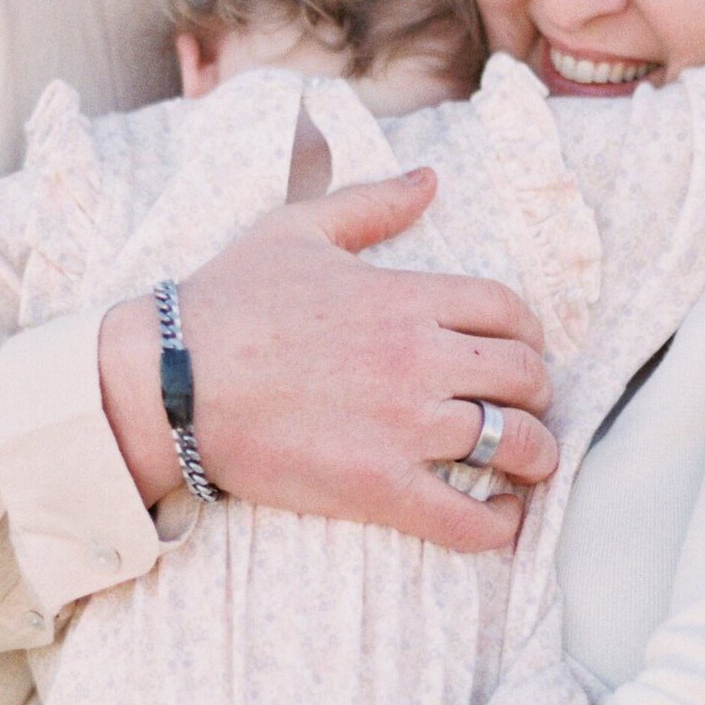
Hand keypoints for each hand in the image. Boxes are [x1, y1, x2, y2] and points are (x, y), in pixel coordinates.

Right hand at [96, 172, 558, 553]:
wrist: (168, 380)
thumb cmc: (226, 303)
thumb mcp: (297, 230)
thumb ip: (371, 204)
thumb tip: (430, 178)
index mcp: (406, 297)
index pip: (509, 311)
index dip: (527, 332)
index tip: (518, 349)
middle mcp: (418, 359)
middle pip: (524, 375)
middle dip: (536, 391)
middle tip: (523, 406)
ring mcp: (403, 427)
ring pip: (515, 443)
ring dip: (537, 455)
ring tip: (529, 464)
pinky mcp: (378, 488)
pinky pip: (467, 518)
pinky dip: (501, 526)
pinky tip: (504, 520)